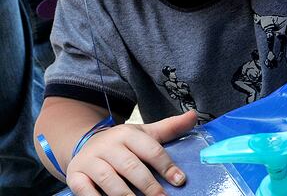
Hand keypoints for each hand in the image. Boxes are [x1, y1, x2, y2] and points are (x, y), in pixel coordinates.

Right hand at [66, 111, 196, 195]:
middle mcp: (108, 146)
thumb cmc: (123, 144)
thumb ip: (170, 128)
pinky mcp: (75, 176)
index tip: (179, 180)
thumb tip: (193, 115)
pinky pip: (86, 191)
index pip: (150, 150)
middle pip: (131, 167)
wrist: (86, 144)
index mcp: (128, 134)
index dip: (166, 166)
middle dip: (149, 185)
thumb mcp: (146, 133)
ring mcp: (90, 161)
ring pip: (110, 181)